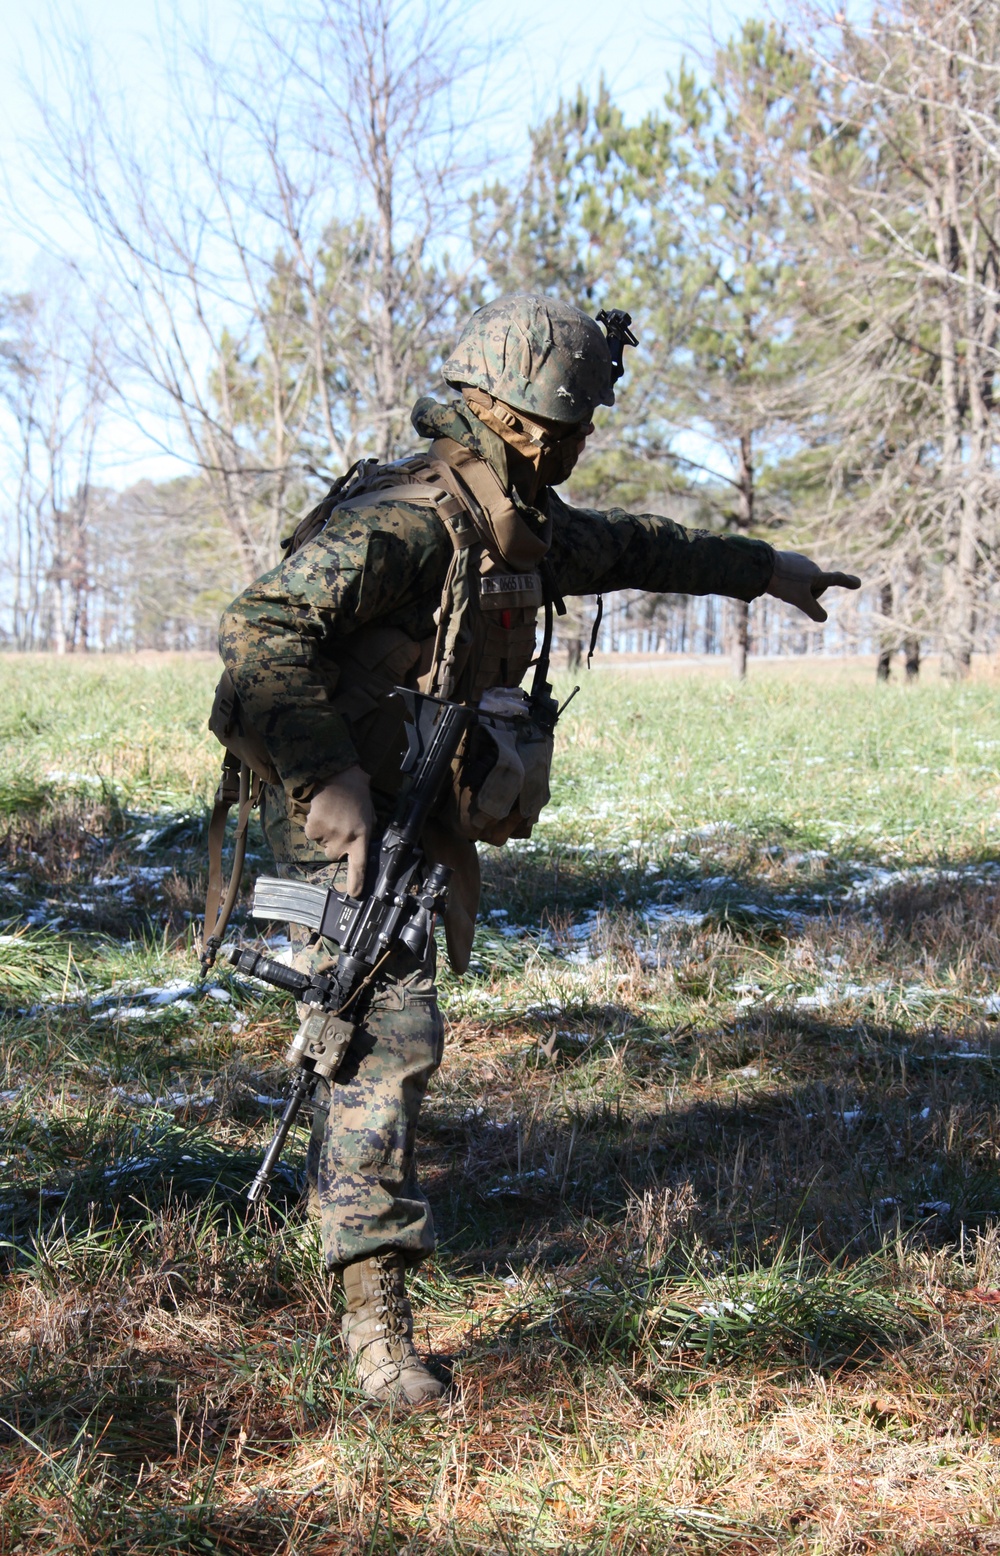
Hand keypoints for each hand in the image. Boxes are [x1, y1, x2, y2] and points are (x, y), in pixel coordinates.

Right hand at [303, 765, 373, 896]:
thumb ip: (366, 831)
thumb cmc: (357, 793)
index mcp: (362, 836)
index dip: (357, 882)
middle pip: (334, 855)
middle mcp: (345, 839)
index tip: (354, 894)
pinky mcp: (313, 828)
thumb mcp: (370, 814)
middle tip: (339, 825)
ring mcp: (328, 834)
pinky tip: (321, 813)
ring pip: (322, 844)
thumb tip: (363, 844)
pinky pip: (311, 834)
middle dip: (335, 844)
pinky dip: (314, 826)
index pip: (360, 866)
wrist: (337, 775)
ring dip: (325, 834)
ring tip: (331, 815)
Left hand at [766, 550, 860, 622]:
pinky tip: (776, 580)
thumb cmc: (784, 583)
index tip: (858, 583)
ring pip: (801, 580)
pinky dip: (787, 579)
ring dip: (795, 587)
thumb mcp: (800, 601)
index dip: (847, 582)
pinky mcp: (787, 558)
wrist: (762, 566)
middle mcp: (811, 565)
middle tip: (791, 594)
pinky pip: (791, 574)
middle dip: (806, 593)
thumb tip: (824, 618)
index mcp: (817, 574)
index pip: (835, 579)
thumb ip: (814, 611)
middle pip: (813, 586)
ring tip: (781, 587)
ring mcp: (799, 560)